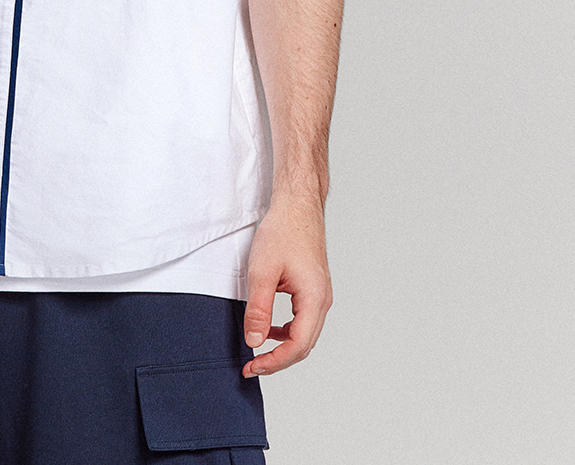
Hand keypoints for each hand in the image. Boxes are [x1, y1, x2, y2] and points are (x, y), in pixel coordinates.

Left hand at [242, 195, 332, 375]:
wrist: (297, 206)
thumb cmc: (283, 232)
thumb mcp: (262, 272)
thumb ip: (258, 310)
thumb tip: (254, 341)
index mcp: (314, 299)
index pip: (297, 346)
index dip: (274, 362)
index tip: (252, 367)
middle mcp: (322, 300)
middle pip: (304, 345)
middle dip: (278, 360)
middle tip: (253, 366)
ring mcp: (320, 295)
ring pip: (305, 334)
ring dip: (283, 347)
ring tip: (258, 352)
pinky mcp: (313, 289)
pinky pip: (303, 320)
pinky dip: (287, 331)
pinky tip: (270, 328)